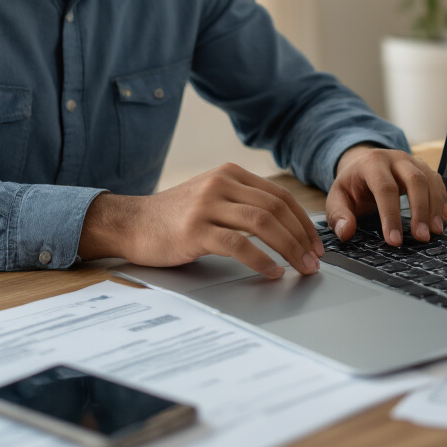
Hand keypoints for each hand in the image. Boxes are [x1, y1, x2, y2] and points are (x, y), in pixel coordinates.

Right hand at [78, 163, 323, 277]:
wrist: (131, 223)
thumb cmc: (175, 217)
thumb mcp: (212, 198)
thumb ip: (243, 203)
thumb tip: (287, 228)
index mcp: (230, 174)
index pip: (280, 196)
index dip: (303, 222)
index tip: (316, 244)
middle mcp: (221, 184)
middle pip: (276, 209)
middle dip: (301, 238)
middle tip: (314, 261)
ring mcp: (207, 205)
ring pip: (262, 223)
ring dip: (289, 248)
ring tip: (300, 267)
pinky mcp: (194, 230)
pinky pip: (238, 244)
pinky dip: (261, 260)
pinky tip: (272, 272)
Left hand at [327, 144, 446, 245]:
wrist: (362, 163)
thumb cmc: (352, 184)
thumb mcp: (337, 198)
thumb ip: (338, 216)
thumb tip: (346, 232)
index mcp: (372, 163)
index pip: (385, 189)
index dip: (391, 216)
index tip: (394, 240)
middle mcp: (395, 158)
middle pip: (415, 180)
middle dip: (421, 210)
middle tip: (422, 237)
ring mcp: (413, 162)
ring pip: (430, 180)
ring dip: (435, 207)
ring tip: (435, 231)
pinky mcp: (424, 169)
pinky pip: (438, 182)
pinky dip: (441, 201)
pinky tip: (441, 219)